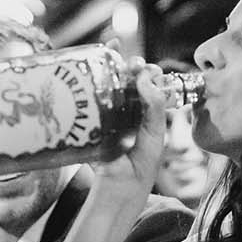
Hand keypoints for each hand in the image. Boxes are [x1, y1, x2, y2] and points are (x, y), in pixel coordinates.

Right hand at [92, 58, 167, 191]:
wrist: (120, 186)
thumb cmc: (142, 163)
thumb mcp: (155, 132)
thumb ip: (154, 105)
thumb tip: (145, 76)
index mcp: (144, 111)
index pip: (146, 83)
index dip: (146, 70)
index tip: (146, 67)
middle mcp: (125, 109)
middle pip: (126, 78)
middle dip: (129, 65)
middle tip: (132, 65)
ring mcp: (106, 112)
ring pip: (106, 83)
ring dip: (109, 65)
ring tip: (113, 55)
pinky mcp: (89, 118)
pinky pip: (87, 97)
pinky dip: (86, 78)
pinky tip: (89, 65)